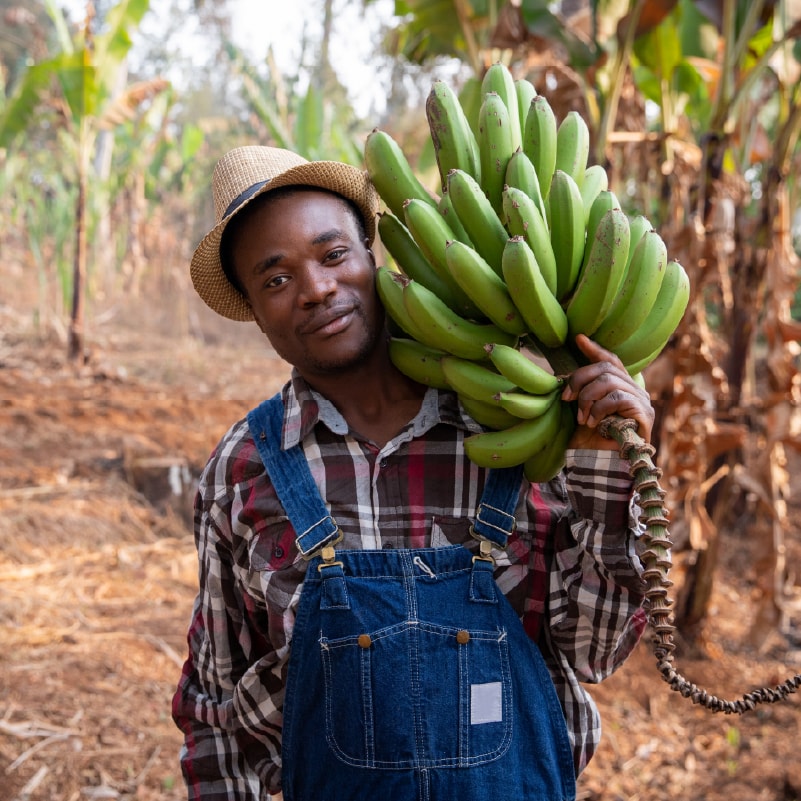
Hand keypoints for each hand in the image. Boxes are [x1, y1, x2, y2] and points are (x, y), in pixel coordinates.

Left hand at [560, 334, 654, 449]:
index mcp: (621, 387)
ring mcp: (642, 401)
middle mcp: (635, 390)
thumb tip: (564, 375)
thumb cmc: (592, 439)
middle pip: (605, 368)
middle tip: (566, 398)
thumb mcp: (582, 409)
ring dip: (588, 398)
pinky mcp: (644, 413)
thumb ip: (581, 391)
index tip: (578, 339)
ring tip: (582, 418)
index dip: (595, 349)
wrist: (603, 465)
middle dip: (580, 380)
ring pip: (609, 382)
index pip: (611, 361)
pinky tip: (593, 422)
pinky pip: (616, 398)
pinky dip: (599, 409)